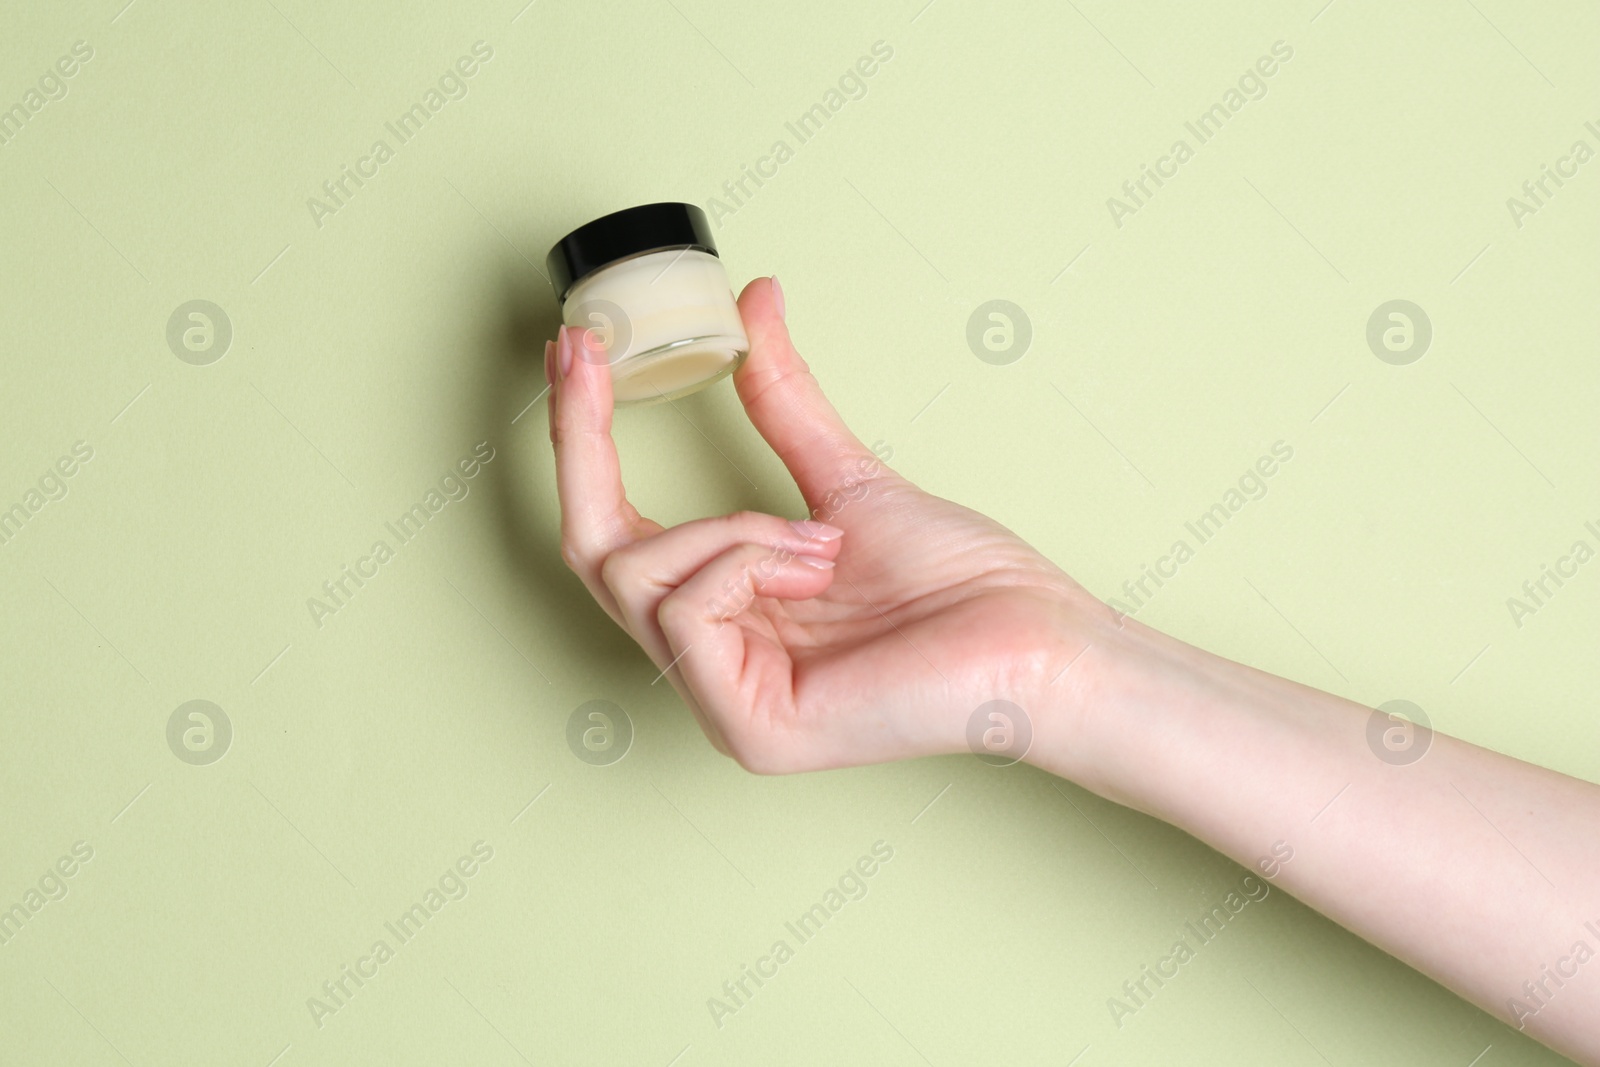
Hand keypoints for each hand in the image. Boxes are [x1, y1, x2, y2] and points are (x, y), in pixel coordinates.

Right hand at [547, 277, 1107, 772]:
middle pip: (595, 552)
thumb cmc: (961, 582)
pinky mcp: (748, 730)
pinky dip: (747, 559)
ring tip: (819, 540)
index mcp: (727, 617)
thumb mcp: (847, 479)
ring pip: (634, 572)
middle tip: (586, 353)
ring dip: (727, 524)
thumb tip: (753, 303)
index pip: (616, 534)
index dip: (582, 442)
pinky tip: (816, 566)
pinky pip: (688, 610)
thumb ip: (783, 405)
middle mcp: (709, 666)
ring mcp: (721, 705)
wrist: (1037, 639)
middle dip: (585, 443)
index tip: (574, 349)